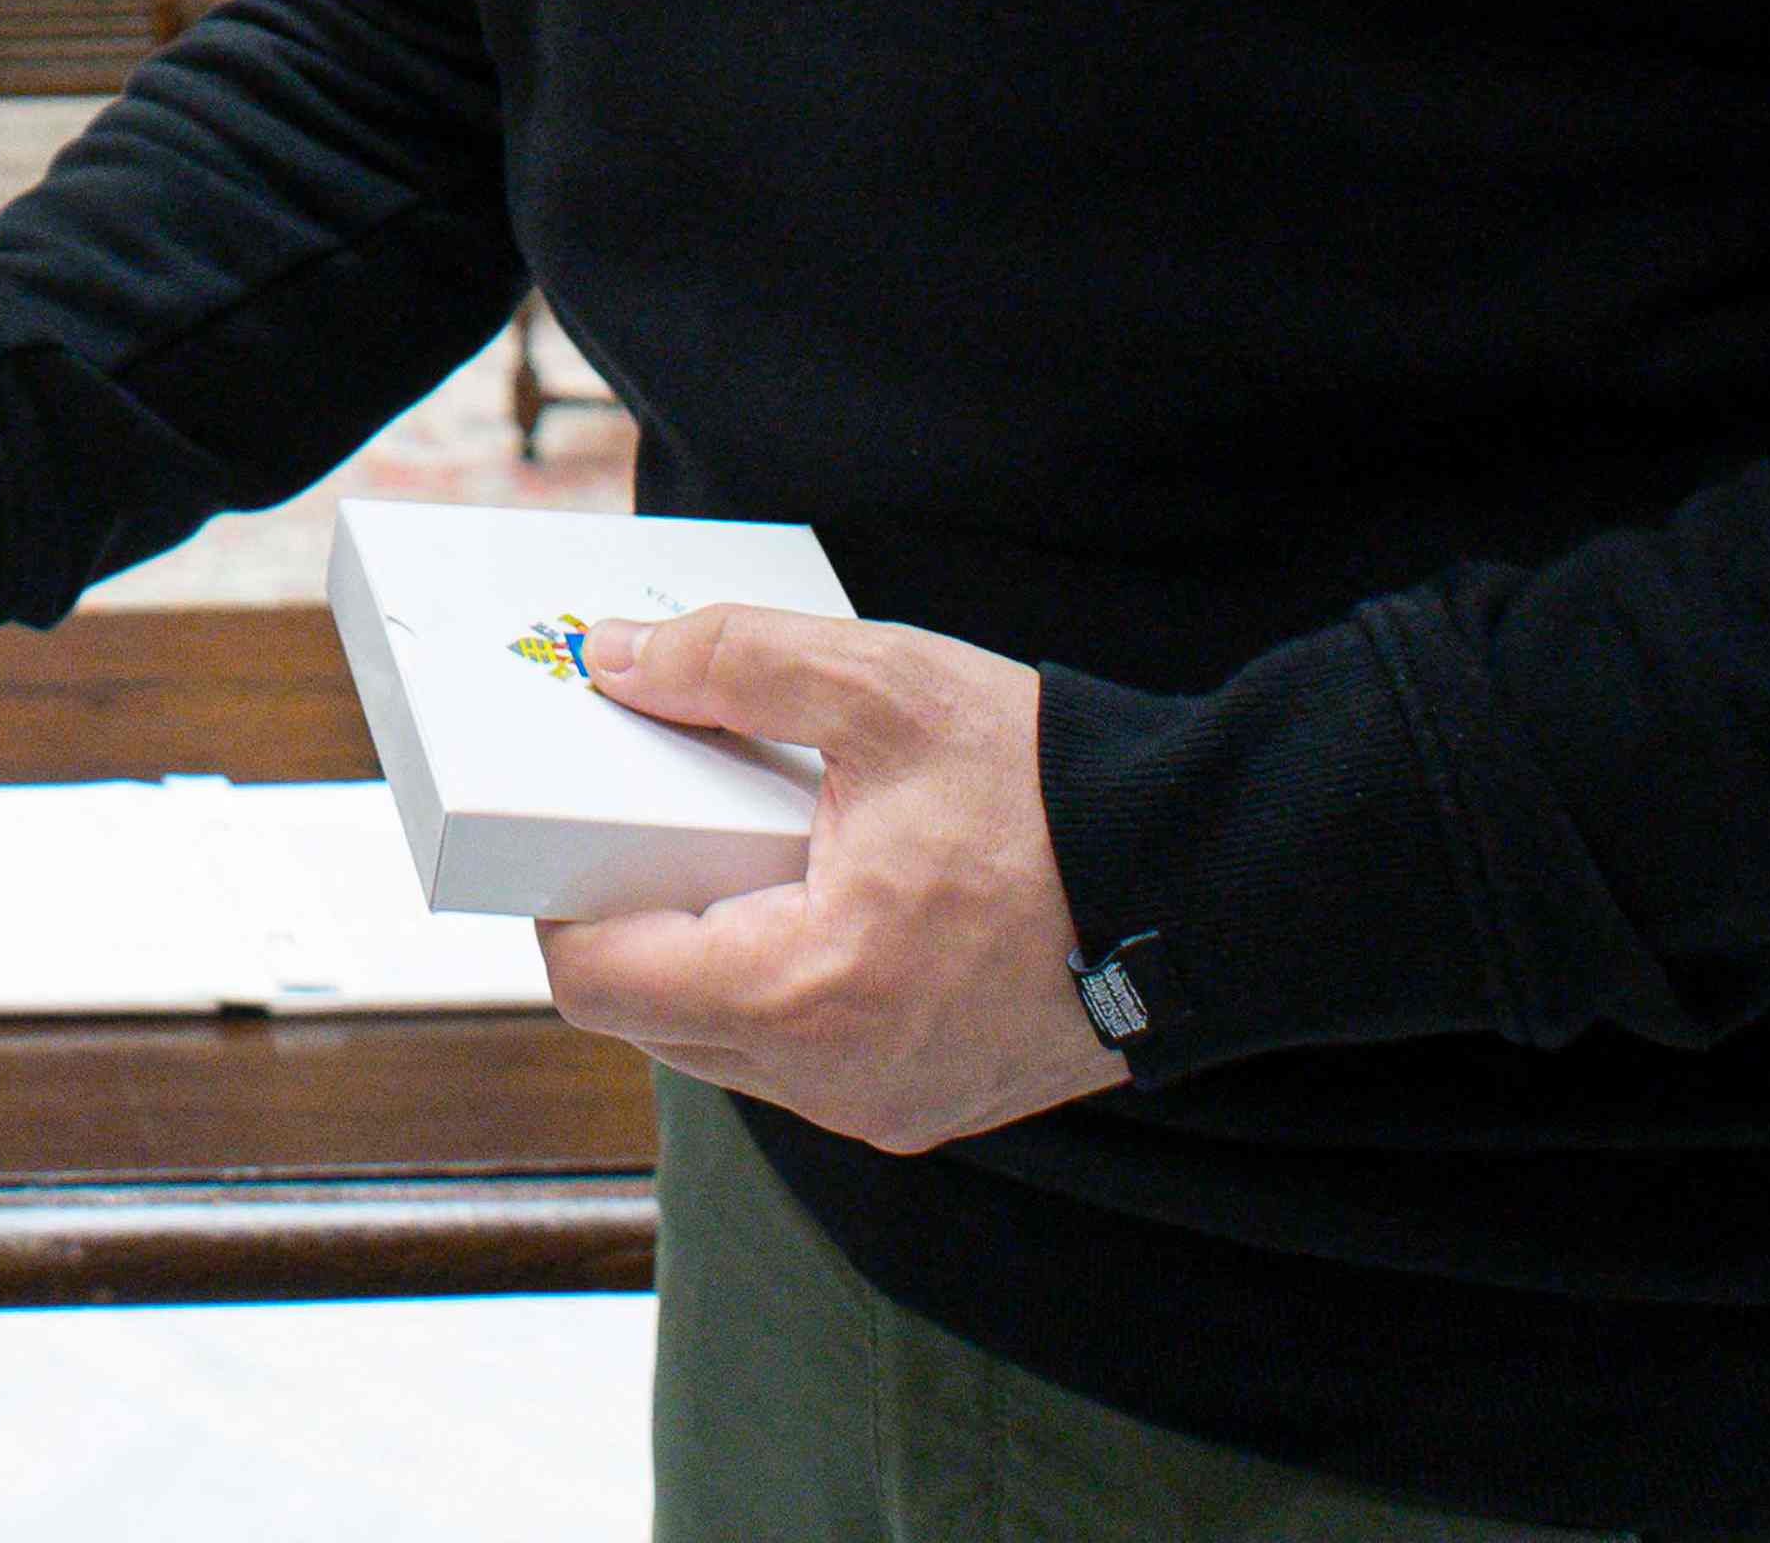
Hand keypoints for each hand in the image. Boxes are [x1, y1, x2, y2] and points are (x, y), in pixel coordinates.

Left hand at [530, 605, 1128, 1157]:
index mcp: (802, 992)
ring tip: (748, 850)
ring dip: (710, 955)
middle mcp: (831, 1080)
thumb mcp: (884, 689)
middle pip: (653, 1019)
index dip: (560, 899)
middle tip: (654, 823)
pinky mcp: (928, 1106)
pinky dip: (783, 984)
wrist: (1210, 884)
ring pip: (725, 1047)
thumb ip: (734, 665)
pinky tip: (821, 896)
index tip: (570, 826)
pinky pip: (803, 1061)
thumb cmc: (1053, 794)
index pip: (599, 982)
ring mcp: (883, 1108)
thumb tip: (616, 662)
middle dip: (635, 921)